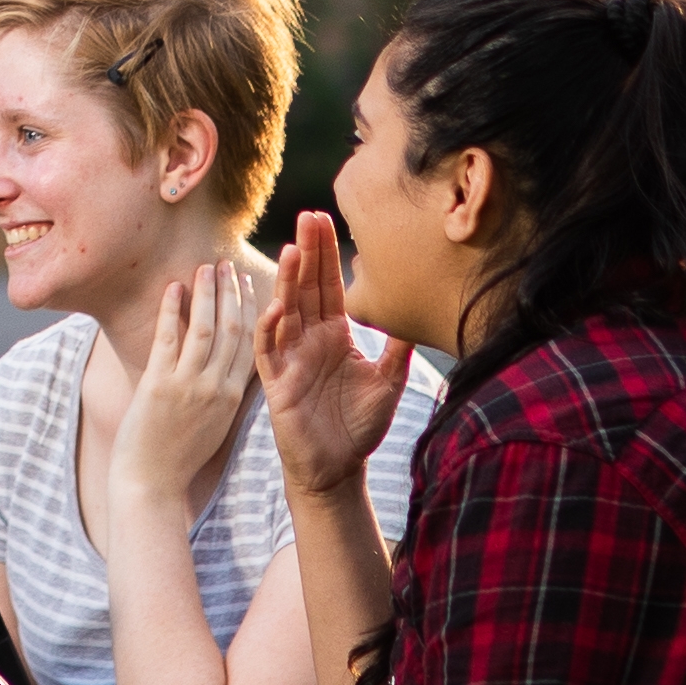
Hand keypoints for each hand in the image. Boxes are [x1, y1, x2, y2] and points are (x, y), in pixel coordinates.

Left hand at [111, 260, 266, 508]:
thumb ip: (221, 394)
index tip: (250, 285)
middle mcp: (217, 387)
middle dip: (233, 293)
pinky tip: (172, 288)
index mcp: (233, 396)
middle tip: (228, 265)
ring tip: (205, 268)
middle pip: (235, 329)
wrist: (151, 484)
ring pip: (206, 328)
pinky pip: (169, 339)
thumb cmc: (176, 457)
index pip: (251, 343)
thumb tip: (222, 367)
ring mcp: (189, 385)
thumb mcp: (212, 424)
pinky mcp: (159, 385)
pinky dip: (172, 310)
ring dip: (206, 293)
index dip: (252, 310)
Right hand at [254, 214, 415, 505]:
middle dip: (305, 253)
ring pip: (285, 311)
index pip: (329, 287)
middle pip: (305, 288)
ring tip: (290, 249)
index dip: (327, 254)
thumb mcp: (388, 381)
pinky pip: (269, 350)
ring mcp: (290, 359)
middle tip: (307, 217)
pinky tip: (277, 305)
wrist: (337, 468)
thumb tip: (416, 313)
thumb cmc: (358, 427)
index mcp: (334, 336)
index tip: (324, 219)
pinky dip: (270, 327)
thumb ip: (398, 348)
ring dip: (286, 281)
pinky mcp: (277, 384)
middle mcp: (309, 341)